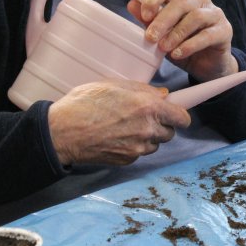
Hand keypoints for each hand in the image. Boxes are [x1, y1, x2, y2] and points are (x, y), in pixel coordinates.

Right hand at [48, 79, 190, 165]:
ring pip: (154, 144)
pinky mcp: (127, 160)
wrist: (62, 132)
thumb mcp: (114, 85)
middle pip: (170, 133)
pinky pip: (139, 153)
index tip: (175, 113)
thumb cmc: (84, 103)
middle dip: (162, 125)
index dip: (180, 115)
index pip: (182, 118)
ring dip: (148, 137)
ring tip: (127, 126)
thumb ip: (143, 90)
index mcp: (148, 107)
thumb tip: (162, 96)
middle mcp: (147, 130)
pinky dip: (133, 146)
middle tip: (145, 117)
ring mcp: (137, 148)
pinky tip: (117, 137)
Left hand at [127, 0, 238, 81]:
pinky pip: (207, 35)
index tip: (144, 15)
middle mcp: (199, 1)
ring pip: (195, 17)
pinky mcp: (225, 30)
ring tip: (164, 48)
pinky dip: (190, 45)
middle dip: (163, 20)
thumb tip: (131, 4)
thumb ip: (148, 21)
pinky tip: (178, 54)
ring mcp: (215, 14)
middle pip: (180, 3)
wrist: (207, 67)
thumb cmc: (183, 46)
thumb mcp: (162, 35)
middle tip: (150, 37)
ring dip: (176, 33)